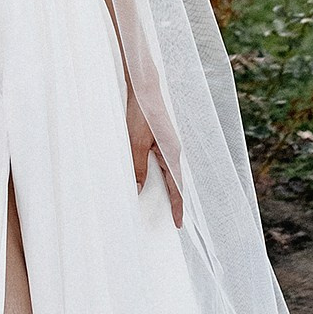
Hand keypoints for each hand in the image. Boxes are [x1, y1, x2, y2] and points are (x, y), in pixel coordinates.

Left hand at [127, 92, 183, 225]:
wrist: (144, 89)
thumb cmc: (141, 113)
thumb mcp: (135, 143)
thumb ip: (138, 167)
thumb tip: (138, 189)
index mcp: (171, 154)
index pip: (177, 187)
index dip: (177, 207)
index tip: (177, 224)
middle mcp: (173, 151)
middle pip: (174, 182)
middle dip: (172, 201)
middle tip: (168, 221)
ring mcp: (168, 146)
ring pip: (167, 173)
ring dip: (163, 188)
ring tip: (157, 206)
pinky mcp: (161, 140)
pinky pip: (161, 164)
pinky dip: (157, 176)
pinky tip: (148, 181)